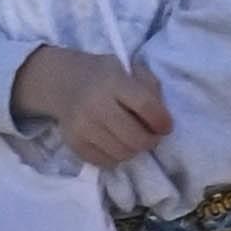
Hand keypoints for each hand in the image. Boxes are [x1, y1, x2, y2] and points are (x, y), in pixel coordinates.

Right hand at [9, 44, 174, 177]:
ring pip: (122, 153)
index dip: (161, 120)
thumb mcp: (128, 68)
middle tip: (153, 136)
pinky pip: (105, 162)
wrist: (63, 83)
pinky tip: (117, 144)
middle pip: (135, 137)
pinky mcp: (74, 143)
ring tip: (134, 139)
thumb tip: (162, 118)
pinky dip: (116, 157)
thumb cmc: (104, 76)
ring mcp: (82, 127)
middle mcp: (95, 105)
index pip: (145, 105)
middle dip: (150, 140)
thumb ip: (148, 86)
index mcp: (113, 82)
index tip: (166, 126)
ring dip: (134, 150)